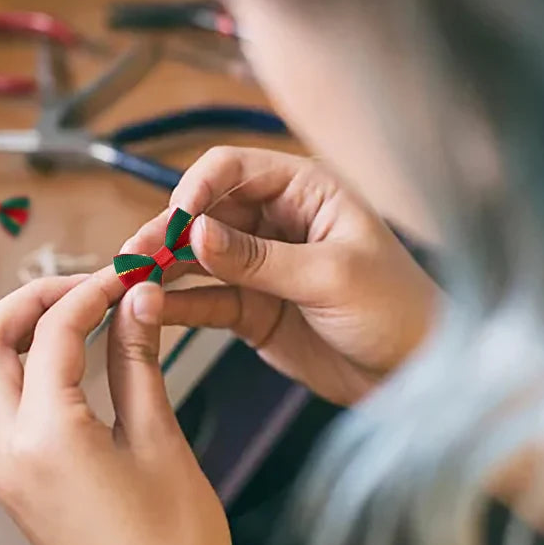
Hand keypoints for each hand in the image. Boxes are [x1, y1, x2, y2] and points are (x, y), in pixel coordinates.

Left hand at [0, 272, 253, 544]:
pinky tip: (52, 371)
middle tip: (84, 288)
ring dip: (7, 337)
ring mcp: (1, 474)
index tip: (127, 275)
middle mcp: (5, 452)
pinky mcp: (11, 489)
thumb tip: (138, 301)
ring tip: (64, 321)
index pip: (55, 333)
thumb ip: (139, 362)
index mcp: (46, 438)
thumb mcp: (161, 441)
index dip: (93, 292)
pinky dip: (5, 376)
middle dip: (29, 302)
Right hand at [126, 147, 439, 405]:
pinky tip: (152, 309)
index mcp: (305, 191)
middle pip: (207, 214)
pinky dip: (179, 304)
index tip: (176, 219)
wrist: (413, 374)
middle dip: (168, 232)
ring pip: (199, 257)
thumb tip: (195, 233)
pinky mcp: (252, 307)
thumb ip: (259, 257)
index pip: (234, 170)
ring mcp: (262, 266)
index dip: (198, 188)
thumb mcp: (331, 275)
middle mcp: (277, 221)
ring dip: (163, 267)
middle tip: (136, 255)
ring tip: (130, 280)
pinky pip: (207, 299)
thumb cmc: (396, 310)